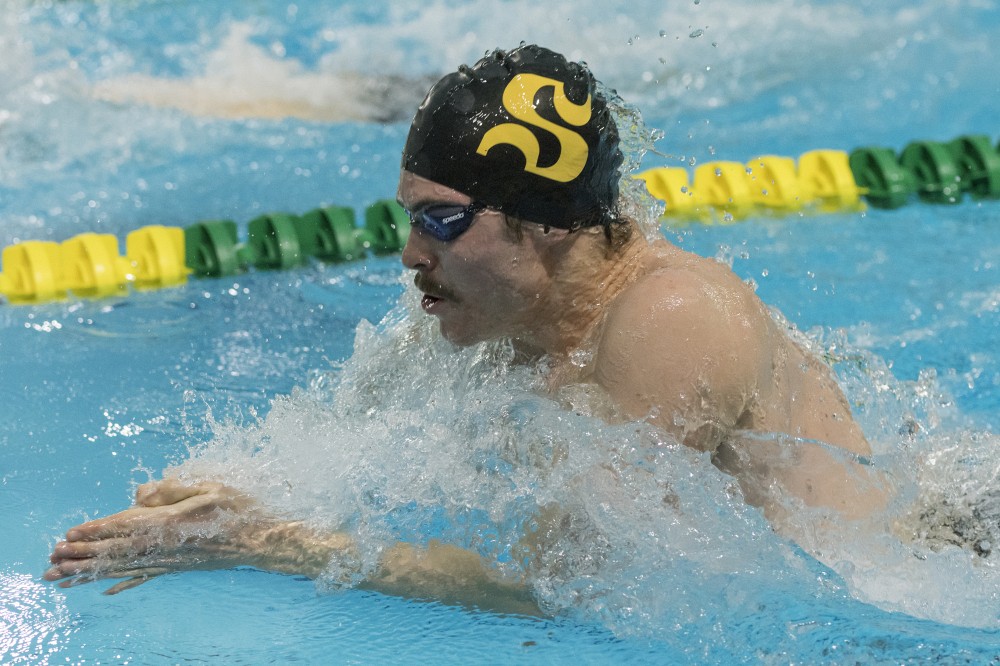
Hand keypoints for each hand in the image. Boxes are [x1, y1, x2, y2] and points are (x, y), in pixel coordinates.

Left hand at [44, 478, 264, 593]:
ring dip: (91, 572)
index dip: (95, 530)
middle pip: (115, 550)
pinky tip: (105, 590)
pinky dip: (122, 583)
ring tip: (63, 578)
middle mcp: (164, 546)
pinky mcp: (177, 568)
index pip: (123, 526)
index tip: (68, 535)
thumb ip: (172, 489)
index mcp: (170, 522)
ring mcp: (170, 560)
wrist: (260, 541)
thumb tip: (139, 492)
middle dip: (82, 555)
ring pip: (123, 567)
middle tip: (51, 560)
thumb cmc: (239, 509)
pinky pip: (144, 577)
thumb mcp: (209, 487)